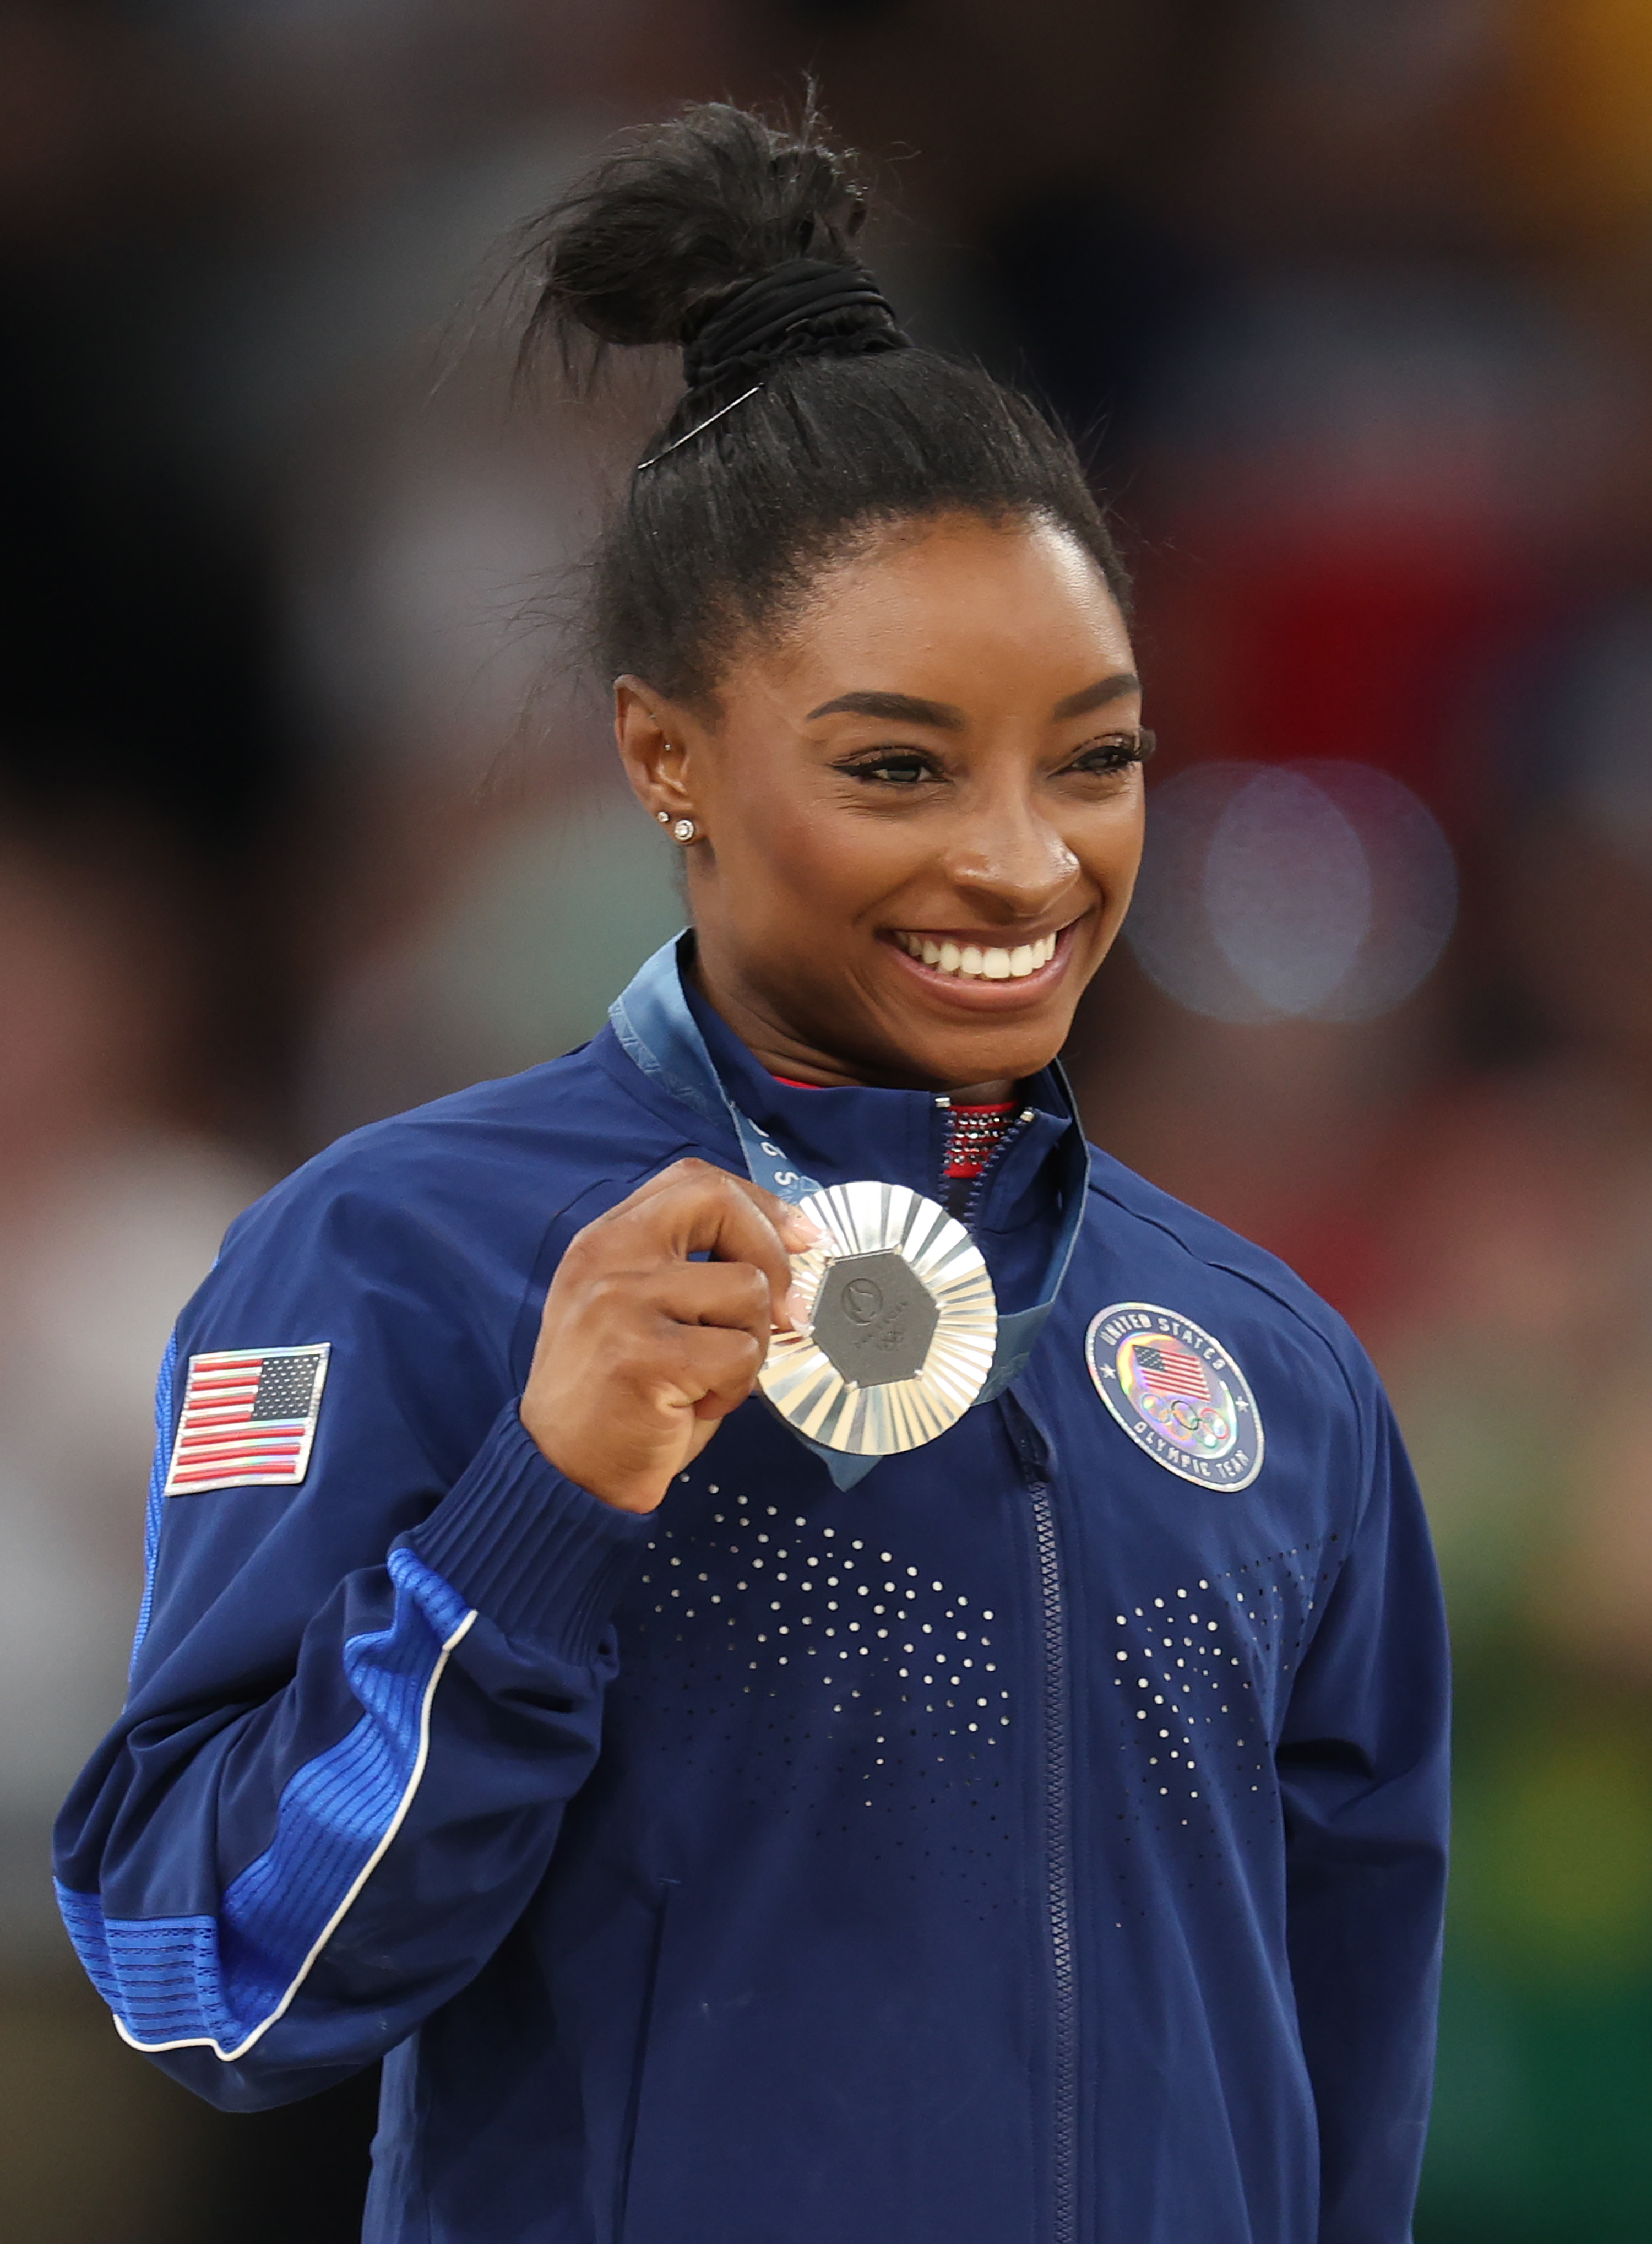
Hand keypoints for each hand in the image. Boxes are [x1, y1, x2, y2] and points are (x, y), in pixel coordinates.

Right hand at [521, 1159, 819, 1512]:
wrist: (563, 1473)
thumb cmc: (621, 1396)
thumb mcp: (644, 1311)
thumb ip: (695, 1270)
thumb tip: (793, 1254)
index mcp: (606, 1240)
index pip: (695, 1181)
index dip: (760, 1203)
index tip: (801, 1237)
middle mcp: (606, 1257)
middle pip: (718, 1202)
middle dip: (772, 1252)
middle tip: (783, 1310)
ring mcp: (620, 1301)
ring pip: (746, 1288)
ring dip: (752, 1343)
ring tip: (711, 1378)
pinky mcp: (643, 1355)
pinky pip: (739, 1353)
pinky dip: (736, 1388)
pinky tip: (696, 1405)